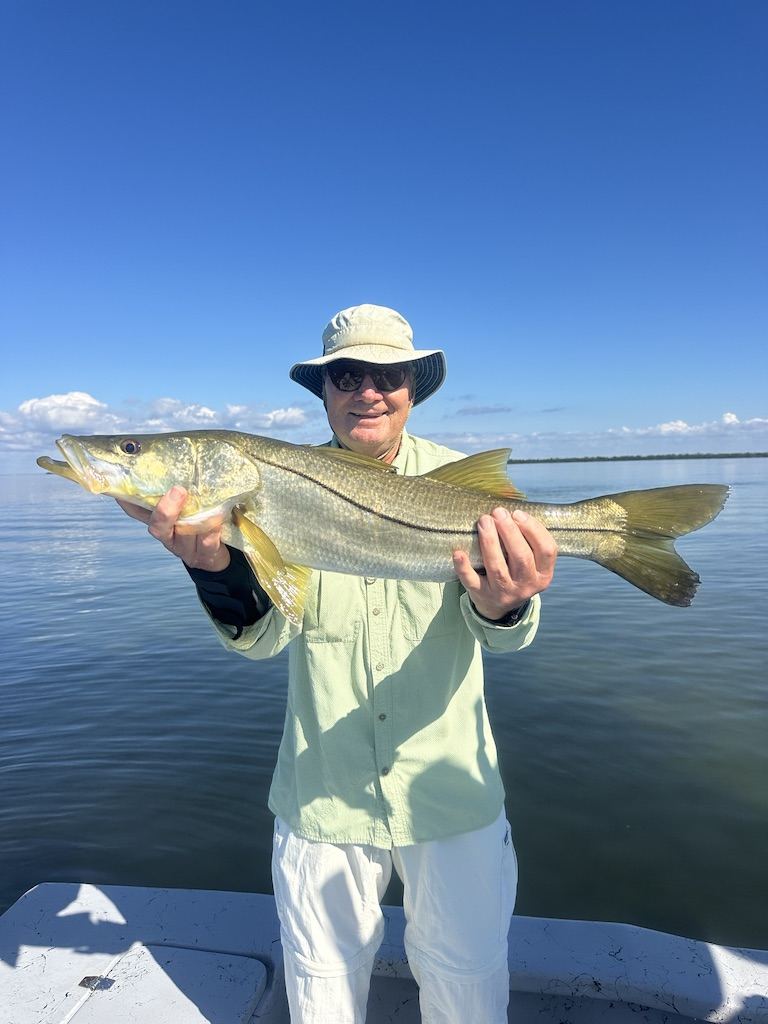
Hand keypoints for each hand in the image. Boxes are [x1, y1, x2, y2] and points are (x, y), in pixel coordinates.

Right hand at [115, 486, 230, 571]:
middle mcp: (168, 535)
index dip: (127, 499)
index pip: (136, 510)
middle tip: (178, 490)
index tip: (123, 485)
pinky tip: (217, 519)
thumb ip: (176, 489)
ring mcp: (185, 548)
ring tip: (204, 503)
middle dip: (166, 510)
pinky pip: (206, 544)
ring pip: (185, 534)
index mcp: (159, 521)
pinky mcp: (204, 555)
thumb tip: (172, 458)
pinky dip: (211, 531)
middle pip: (158, 526)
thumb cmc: (199, 523)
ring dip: (195, 518)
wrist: (214, 556)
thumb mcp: (187, 506)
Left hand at [452, 507, 556, 620]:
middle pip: (521, 557)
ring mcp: (505, 592)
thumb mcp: (530, 561)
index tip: (518, 513)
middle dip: (509, 532)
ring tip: (483, 521)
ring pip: (498, 567)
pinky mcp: (483, 595)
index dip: (533, 530)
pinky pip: (472, 581)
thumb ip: (527, 539)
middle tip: (498, 512)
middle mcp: (527, 585)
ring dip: (490, 542)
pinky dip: (464, 567)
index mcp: (543, 574)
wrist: (498, 604)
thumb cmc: (515, 571)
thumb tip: (511, 509)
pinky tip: (458, 552)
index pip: (547, 550)